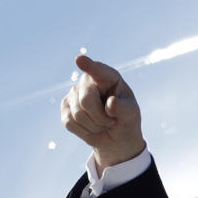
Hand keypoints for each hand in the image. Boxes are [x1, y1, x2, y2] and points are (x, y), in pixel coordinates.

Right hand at [61, 54, 145, 174]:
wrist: (117, 136)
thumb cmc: (126, 119)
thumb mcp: (131, 114)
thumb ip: (123, 108)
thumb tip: (110, 104)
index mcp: (107, 76)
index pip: (97, 70)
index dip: (88, 65)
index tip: (79, 60)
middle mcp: (88, 81)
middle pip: (86, 100)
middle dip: (100, 117)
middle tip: (112, 122)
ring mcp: (74, 93)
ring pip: (78, 114)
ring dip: (94, 126)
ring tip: (103, 124)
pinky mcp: (65, 107)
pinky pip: (70, 122)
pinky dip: (84, 131)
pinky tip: (92, 128)